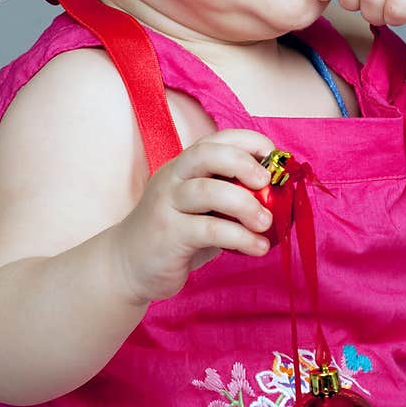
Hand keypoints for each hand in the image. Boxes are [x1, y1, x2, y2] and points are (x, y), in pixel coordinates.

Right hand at [113, 129, 276, 303]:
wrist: (126, 266)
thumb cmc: (174, 234)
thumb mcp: (202, 209)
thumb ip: (230, 198)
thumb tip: (278, 197)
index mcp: (183, 166)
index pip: (216, 140)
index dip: (248, 141)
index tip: (273, 156)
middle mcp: (173, 178)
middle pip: (207, 154)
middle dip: (242, 163)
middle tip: (267, 182)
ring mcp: (167, 205)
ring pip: (207, 191)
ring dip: (245, 204)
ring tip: (266, 223)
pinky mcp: (168, 235)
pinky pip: (209, 230)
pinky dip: (240, 237)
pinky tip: (258, 247)